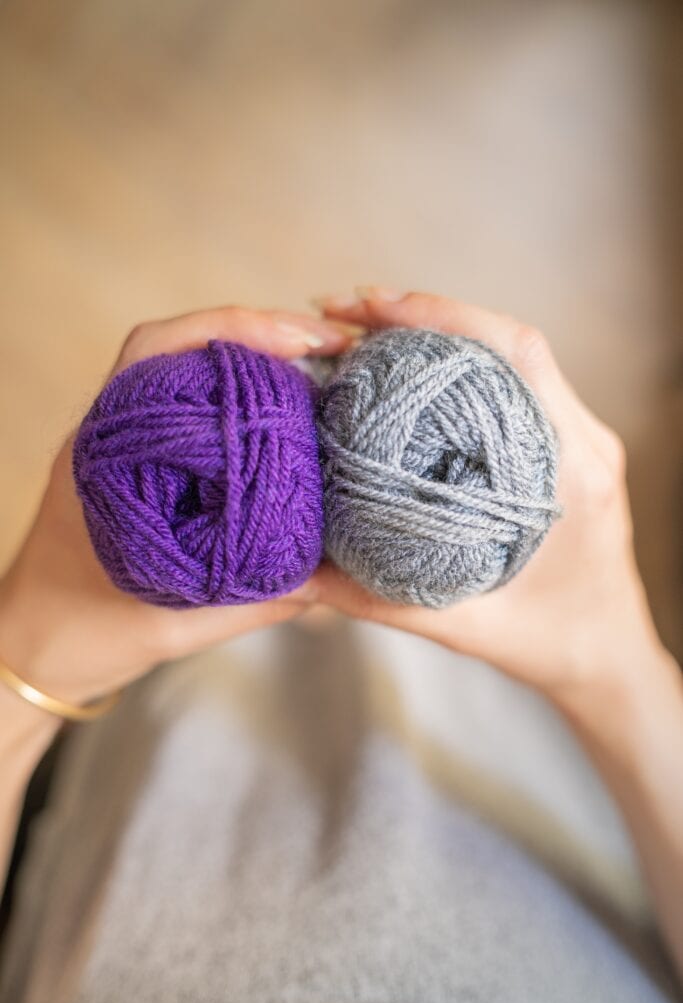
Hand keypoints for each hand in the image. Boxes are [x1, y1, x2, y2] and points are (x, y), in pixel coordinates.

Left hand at [0, 305, 359, 709]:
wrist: (31, 651)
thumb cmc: (83, 636)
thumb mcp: (174, 625)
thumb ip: (254, 601)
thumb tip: (333, 578)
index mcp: (102, 454)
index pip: (157, 352)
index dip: (232, 330)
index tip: (297, 339)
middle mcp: (109, 433)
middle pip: (179, 344)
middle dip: (257, 334)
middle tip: (328, 344)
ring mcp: (120, 443)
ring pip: (186, 370)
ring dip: (250, 358)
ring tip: (315, 364)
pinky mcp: (136, 461)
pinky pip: (190, 407)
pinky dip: (237, 396)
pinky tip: (281, 410)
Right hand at [313, 286, 671, 707]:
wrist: (608, 658)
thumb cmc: (555, 645)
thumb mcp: (468, 630)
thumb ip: (382, 600)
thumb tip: (297, 575)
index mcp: (574, 467)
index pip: (516, 355)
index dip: (443, 317)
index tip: (372, 307)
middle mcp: (583, 437)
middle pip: (506, 340)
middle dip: (424, 313)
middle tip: (345, 311)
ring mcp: (577, 436)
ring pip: (507, 354)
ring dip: (439, 332)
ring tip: (364, 329)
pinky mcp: (562, 445)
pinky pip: (509, 383)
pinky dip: (456, 364)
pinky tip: (407, 372)